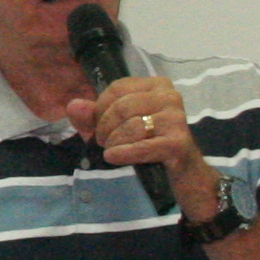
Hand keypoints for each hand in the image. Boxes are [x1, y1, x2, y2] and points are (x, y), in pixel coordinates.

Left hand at [68, 75, 204, 195]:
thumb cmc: (150, 146)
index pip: (117, 88)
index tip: (99, 126)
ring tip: (113, 151)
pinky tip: (114, 158)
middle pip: (121, 107)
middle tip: (105, 143)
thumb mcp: (116, 129)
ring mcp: (176, 119)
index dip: (100, 108)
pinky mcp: (178, 142)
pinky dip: (123, 153)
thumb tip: (74, 106)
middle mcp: (170, 96)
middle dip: (105, 128)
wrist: (185, 174)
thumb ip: (93, 117)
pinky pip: (141, 146)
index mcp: (157, 85)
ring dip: (114, 143)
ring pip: (130, 127)